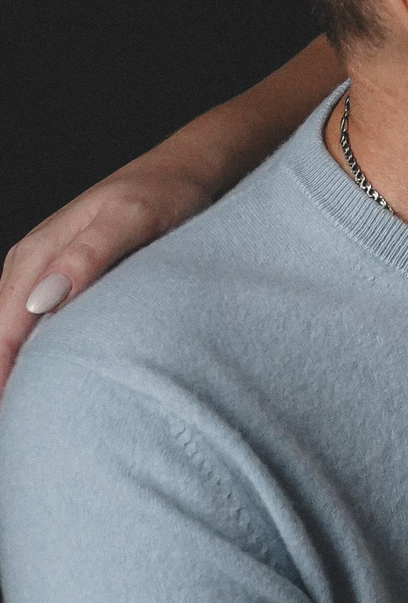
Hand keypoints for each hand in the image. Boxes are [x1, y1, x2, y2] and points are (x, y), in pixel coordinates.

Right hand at [0, 158, 215, 396]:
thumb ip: (89, 255)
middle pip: (1, 334)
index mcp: (37, 253)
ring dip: (15, 369)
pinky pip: (35, 324)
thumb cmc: (167, 192)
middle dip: (4, 377)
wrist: (192, 168)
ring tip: (25, 418)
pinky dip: (34, 354)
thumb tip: (41, 301)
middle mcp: (32, 263)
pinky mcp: (66, 280)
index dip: (2, 374)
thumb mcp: (134, 218)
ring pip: (14, 331)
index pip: (3, 329)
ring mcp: (46, 272)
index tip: (13, 417)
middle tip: (19, 434)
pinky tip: (46, 382)